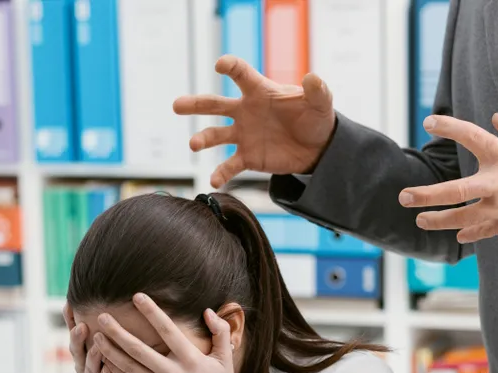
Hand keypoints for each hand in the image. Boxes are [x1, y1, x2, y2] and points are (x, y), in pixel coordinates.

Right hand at [63, 304, 139, 372]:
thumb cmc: (115, 371)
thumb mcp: (109, 349)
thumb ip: (108, 330)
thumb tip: (110, 303)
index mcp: (83, 353)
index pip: (74, 333)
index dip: (69, 320)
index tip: (68, 304)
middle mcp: (82, 366)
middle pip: (76, 351)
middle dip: (77, 339)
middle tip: (82, 326)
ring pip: (88, 368)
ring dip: (92, 357)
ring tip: (97, 347)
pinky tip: (108, 370)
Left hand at [93, 294, 241, 372]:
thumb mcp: (225, 360)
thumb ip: (220, 332)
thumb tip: (208, 311)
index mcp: (191, 360)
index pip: (167, 331)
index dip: (152, 312)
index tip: (137, 296)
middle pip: (138, 349)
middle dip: (118, 332)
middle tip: (102, 315)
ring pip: (129, 366)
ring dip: (110, 350)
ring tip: (95, 335)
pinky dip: (115, 368)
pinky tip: (104, 356)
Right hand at [173, 55, 336, 187]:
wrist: (317, 148)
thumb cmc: (315, 118)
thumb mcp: (321, 102)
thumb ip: (317, 90)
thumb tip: (313, 78)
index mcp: (260, 92)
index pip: (241, 75)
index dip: (230, 67)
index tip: (220, 66)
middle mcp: (245, 111)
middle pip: (215, 104)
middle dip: (195, 104)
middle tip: (177, 106)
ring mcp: (243, 135)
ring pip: (216, 135)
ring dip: (203, 139)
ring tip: (194, 144)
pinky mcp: (248, 157)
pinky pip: (229, 166)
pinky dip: (221, 174)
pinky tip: (213, 181)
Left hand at [398, 113, 497, 243]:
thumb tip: (495, 119)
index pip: (469, 135)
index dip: (448, 127)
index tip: (428, 122)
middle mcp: (497, 182)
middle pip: (453, 191)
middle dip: (425, 195)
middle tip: (403, 197)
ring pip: (461, 217)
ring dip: (438, 221)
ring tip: (421, 221)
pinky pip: (481, 231)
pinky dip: (469, 233)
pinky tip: (458, 233)